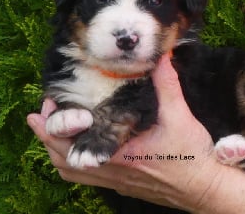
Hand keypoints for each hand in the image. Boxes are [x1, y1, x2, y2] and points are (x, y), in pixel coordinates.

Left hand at [27, 54, 216, 209]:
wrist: (203, 187)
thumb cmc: (191, 155)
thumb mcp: (179, 116)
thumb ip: (167, 85)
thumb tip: (161, 57)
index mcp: (119, 153)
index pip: (72, 143)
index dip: (55, 125)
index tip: (48, 105)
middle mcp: (110, 170)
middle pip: (62, 159)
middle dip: (46, 135)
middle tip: (41, 114)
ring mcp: (114, 181)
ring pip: (70, 172)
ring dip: (55, 150)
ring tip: (49, 131)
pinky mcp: (120, 185)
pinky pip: (84, 178)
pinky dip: (71, 164)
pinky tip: (76, 150)